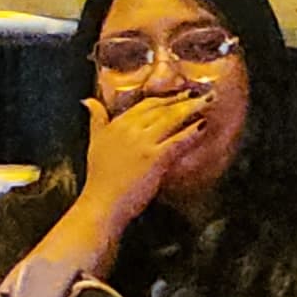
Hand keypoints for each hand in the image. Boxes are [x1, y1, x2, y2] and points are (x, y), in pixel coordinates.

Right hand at [81, 90, 214, 219]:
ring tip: (207, 101)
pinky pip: (178, 140)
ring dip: (192, 108)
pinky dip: (192, 132)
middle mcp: (130, 128)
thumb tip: (89, 101)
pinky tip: (203, 126)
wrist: (102, 203)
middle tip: (200, 94)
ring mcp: (143, 142)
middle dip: (182, 99)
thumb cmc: (99, 178)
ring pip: (171, 118)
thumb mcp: (94, 142)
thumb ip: (96, 119)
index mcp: (117, 123)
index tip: (179, 94)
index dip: (165, 98)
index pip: (146, 104)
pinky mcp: (155, 158)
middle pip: (161, 107)